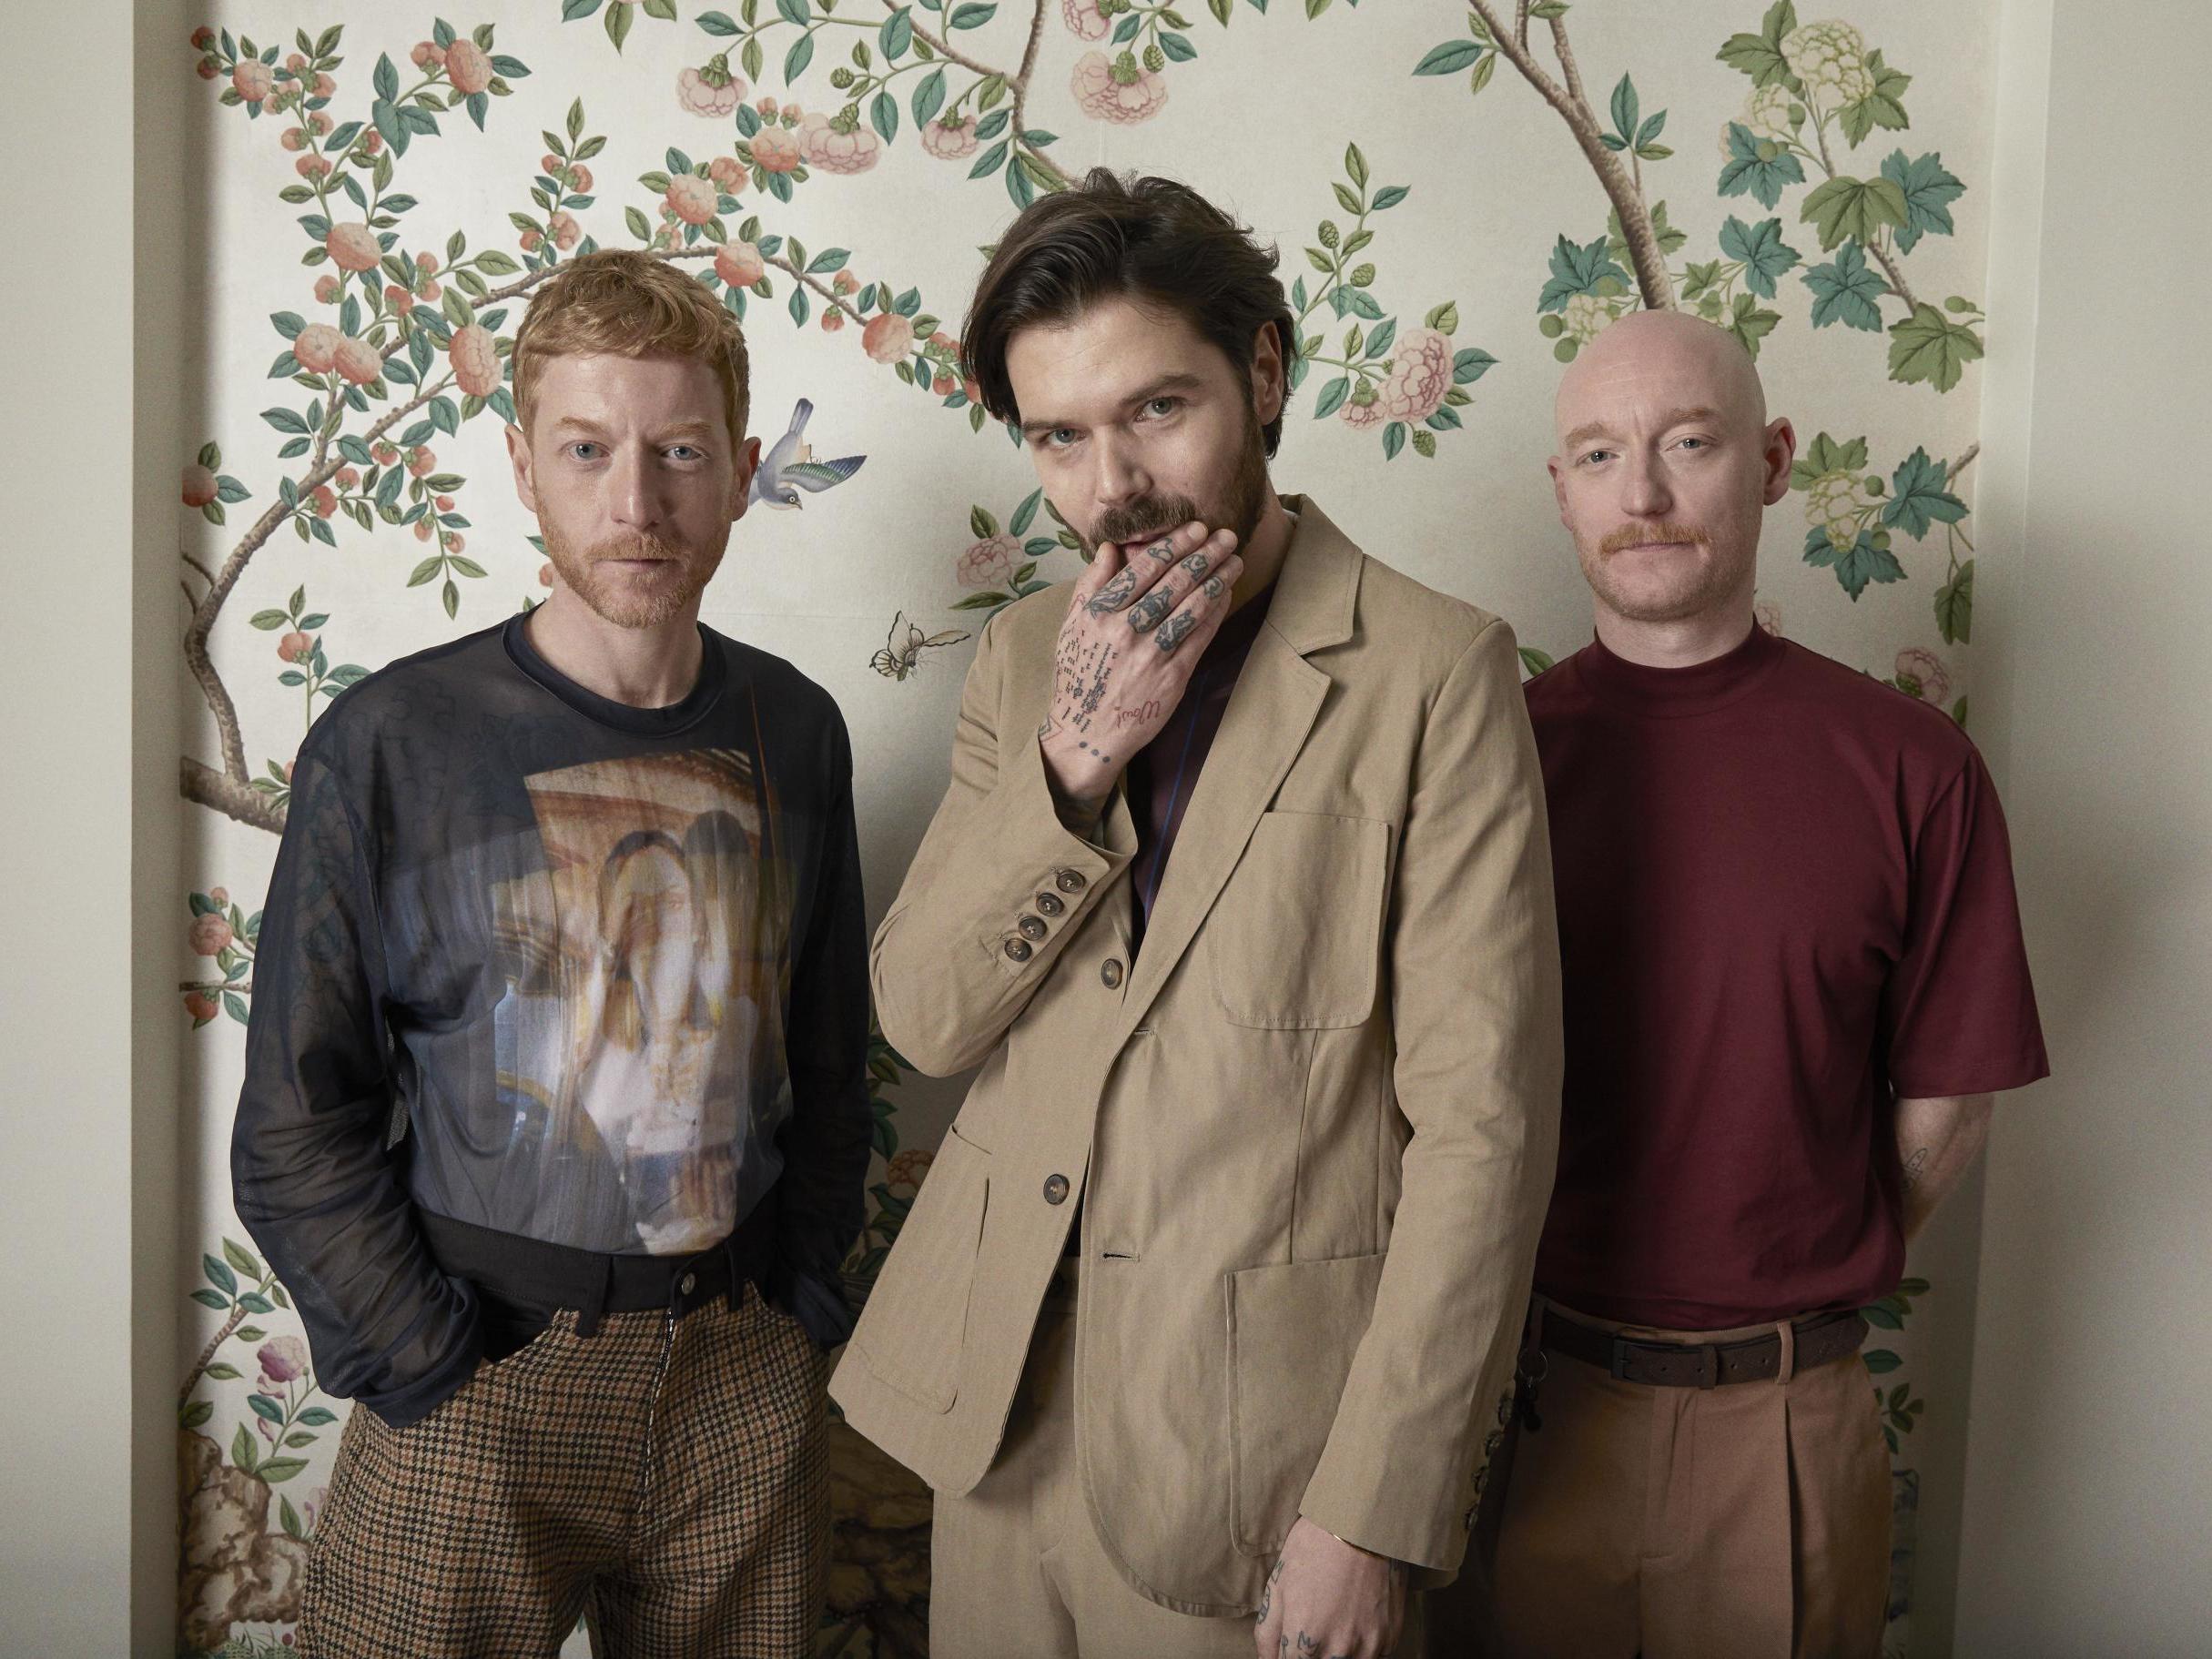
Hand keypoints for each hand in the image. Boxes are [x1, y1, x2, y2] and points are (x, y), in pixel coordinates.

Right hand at [1037, 520, 1244, 811]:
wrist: (1088, 731)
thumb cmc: (1080, 674)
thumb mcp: (1072, 626)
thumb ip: (1090, 584)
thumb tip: (1110, 548)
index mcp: (1100, 613)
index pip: (1143, 569)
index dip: (1173, 545)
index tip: (1195, 529)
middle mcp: (1126, 630)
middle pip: (1173, 583)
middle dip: (1203, 555)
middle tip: (1225, 535)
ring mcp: (1152, 654)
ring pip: (1191, 606)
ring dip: (1217, 579)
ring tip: (1233, 559)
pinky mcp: (1172, 677)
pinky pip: (1199, 637)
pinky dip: (1215, 612)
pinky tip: (1226, 594)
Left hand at [1252, 1517, 1406, 1658]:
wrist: (1361, 1524)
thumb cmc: (1313, 1549)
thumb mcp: (1277, 1586)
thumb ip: (1267, 1633)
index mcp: (1305, 1639)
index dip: (1286, 1656)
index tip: (1290, 1643)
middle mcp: (1338, 1651)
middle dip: (1311, 1654)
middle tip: (1313, 1624)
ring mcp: (1368, 1647)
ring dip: (1337, 1652)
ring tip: (1334, 1618)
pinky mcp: (1390, 1638)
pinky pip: (1370, 1655)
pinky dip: (1360, 1644)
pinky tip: (1354, 1614)